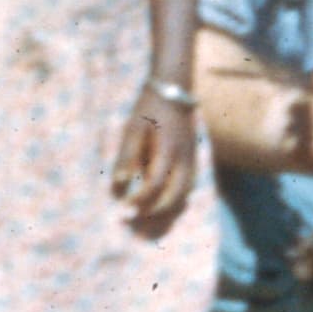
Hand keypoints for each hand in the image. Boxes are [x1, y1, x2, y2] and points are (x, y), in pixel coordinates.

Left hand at [111, 85, 197, 220]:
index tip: (123, 209)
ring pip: (184, 196)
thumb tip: (119, 185)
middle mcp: (184, 160)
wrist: (174, 90)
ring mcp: (191, 161)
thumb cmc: (149, 108)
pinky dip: (176, 201)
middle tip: (135, 220)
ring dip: (167, 211)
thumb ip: (127, 157)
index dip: (139, 201)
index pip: (154, 186)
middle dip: (154, 214)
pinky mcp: (193, 160)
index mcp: (168, 152)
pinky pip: (188, 188)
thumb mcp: (133, 129)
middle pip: (175, 198)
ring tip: (147, 218)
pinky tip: (162, 205)